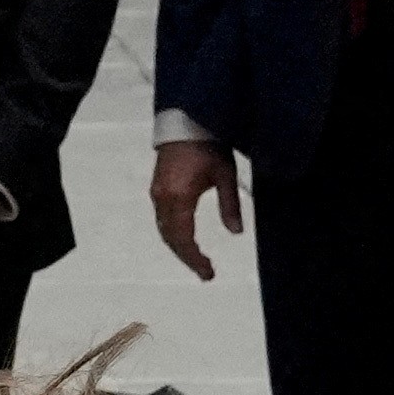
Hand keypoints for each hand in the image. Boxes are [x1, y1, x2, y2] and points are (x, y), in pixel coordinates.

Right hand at [148, 134, 234, 277]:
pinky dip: (174, 234)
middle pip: (171, 239)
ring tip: (197, 260)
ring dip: (179, 247)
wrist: (185, 121)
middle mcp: (163, 198)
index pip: (184, 239)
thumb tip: (236, 232)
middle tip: (206, 272)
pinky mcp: (157, 188)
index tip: (208, 273)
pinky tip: (186, 238)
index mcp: (179, 197)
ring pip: (165, 230)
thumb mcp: (225, 175)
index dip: (195, 259)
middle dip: (187, 258)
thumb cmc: (206, 144)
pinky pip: (162, 219)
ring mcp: (157, 193)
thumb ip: (230, 205)